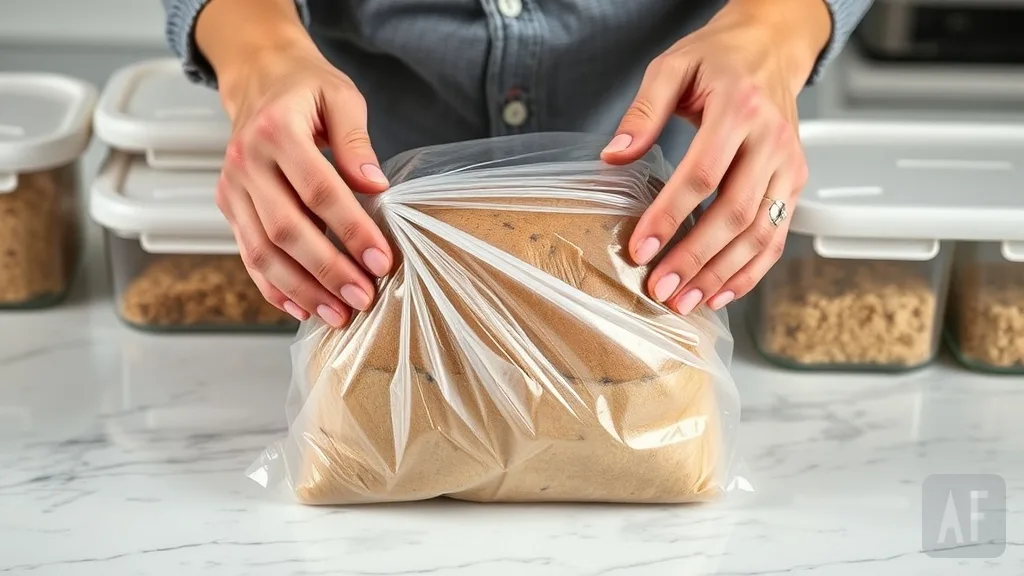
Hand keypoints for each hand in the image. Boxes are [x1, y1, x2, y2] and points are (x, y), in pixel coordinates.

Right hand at [201, 4, 392, 328]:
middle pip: (287, 229)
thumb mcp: (341, 97)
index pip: (319, 191)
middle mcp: (247, 162)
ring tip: (338, 314)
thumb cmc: (305, 89)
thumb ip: (357, 142)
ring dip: (301, 289)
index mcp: (277, 131)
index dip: (352, 230)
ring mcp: (232, 188)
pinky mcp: (228, 206)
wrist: (258, 78)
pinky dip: (273, 287)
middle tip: (363, 297)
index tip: (382, 260)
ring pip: (262, 251)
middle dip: (328, 270)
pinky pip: (248, 254)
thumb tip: (376, 186)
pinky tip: (302, 308)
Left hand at [601, 0, 830, 314]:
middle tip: (661, 287)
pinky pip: (777, 236)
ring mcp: (790, 164)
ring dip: (722, 274)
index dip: (670, 216)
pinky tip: (722, 291)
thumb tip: (614, 156)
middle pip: (734, 212)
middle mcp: (772, 140)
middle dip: (695, 258)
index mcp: (739, 108)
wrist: (771, 46)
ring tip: (686, 300)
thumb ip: (642, 111)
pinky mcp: (796, 182)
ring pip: (760, 232)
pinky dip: (751, 270)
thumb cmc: (719, 59)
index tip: (641, 247)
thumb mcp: (672, 67)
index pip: (703, 174)